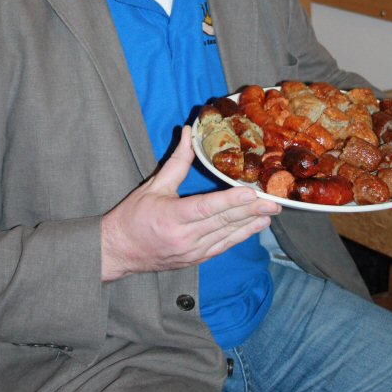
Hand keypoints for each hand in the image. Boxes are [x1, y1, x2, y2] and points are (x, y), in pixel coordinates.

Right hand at [100, 126, 280, 280]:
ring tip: (272, 213)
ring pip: (227, 236)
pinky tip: (255, 226)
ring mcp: (192, 251)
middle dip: (252, 211)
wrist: (117, 251)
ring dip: (251, 224)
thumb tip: (189, 133)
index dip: (231, 201)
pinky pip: (223, 246)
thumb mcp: (153, 186)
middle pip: (223, 222)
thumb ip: (176, 161)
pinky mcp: (196, 259)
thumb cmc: (132, 217)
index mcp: (171, 216)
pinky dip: (240, 236)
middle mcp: (184, 237)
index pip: (206, 207)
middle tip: (274, 202)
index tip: (252, 194)